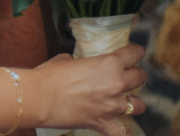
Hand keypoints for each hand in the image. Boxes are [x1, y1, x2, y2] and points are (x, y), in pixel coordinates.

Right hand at [30, 45, 146, 135]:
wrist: (38, 97)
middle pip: (140, 78)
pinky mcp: (103, 123)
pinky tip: (122, 129)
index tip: (134, 53)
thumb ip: (80, 62)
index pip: (134, 54)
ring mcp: (112, 106)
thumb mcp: (65, 60)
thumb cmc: (48, 76)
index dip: (135, 52)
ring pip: (140, 105)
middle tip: (128, 76)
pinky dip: (123, 131)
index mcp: (108, 63)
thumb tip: (79, 66)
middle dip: (135, 76)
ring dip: (134, 102)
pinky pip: (123, 133)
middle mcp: (116, 84)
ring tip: (126, 101)